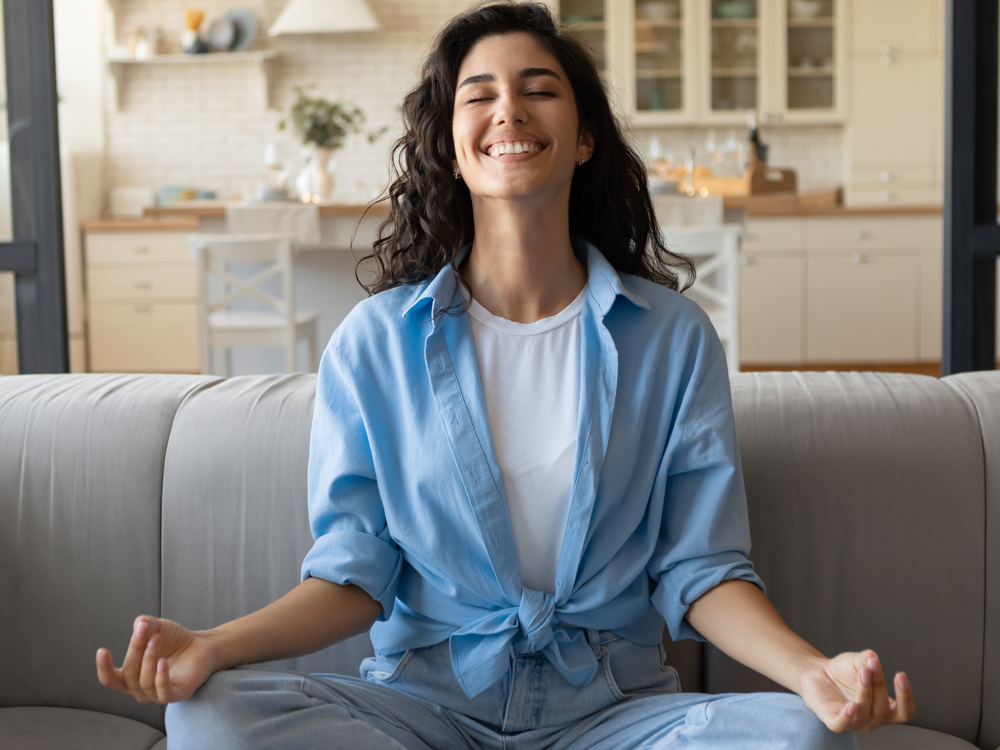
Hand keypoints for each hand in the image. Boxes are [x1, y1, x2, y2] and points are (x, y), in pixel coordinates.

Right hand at [96, 616, 220, 703]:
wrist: (202, 645)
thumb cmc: (174, 639)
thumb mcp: (157, 628)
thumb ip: (145, 625)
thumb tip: (140, 624)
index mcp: (130, 677)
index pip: (110, 680)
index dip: (104, 668)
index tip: (102, 650)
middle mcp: (140, 689)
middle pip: (129, 675)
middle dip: (135, 650)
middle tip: (145, 631)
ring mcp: (157, 694)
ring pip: (144, 682)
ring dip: (149, 659)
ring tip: (157, 638)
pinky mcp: (177, 695)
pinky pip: (163, 693)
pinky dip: (161, 678)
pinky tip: (163, 662)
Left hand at [799, 650, 914, 732]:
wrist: (818, 672)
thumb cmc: (844, 671)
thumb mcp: (858, 662)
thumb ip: (867, 659)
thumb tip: (872, 657)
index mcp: (885, 708)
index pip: (904, 712)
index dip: (906, 697)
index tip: (900, 675)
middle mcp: (872, 719)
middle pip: (883, 710)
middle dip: (879, 685)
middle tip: (872, 665)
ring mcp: (854, 723)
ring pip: (864, 715)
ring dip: (865, 693)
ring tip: (862, 673)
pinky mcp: (833, 722)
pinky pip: (842, 725)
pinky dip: (848, 717)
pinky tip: (852, 705)